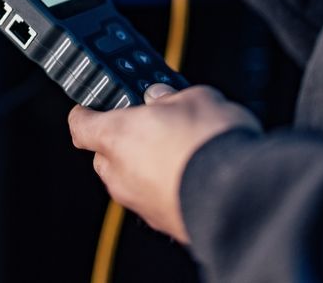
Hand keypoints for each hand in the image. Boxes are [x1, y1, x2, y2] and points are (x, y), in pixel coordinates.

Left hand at [68, 84, 260, 243]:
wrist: (242, 197)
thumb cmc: (212, 144)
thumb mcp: (195, 98)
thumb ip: (170, 97)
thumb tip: (160, 98)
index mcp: (116, 136)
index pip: (80, 124)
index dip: (86, 113)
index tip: (93, 107)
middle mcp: (120, 173)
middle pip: (105, 155)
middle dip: (124, 141)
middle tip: (153, 125)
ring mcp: (139, 203)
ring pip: (130, 180)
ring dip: (146, 167)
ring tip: (181, 151)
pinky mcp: (163, 224)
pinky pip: (154, 200)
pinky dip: (166, 188)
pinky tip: (193, 176)